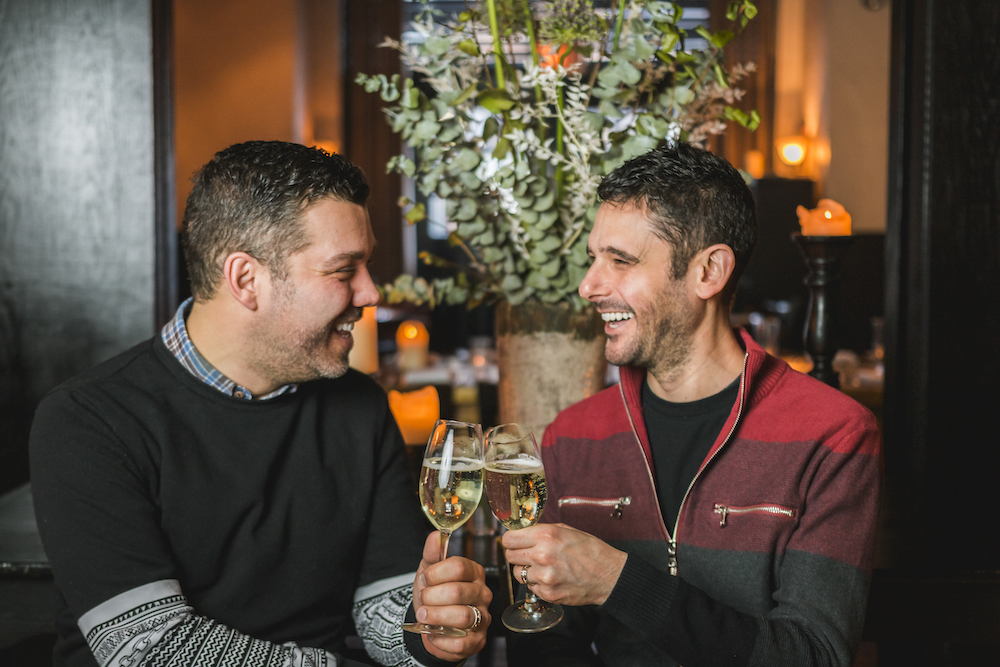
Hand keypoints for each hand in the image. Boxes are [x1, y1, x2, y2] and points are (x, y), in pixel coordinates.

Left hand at [413, 532, 492, 659]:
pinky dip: (440, 639)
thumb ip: (432, 553)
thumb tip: (436, 535)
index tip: (424, 579)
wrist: (433, 624)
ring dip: (435, 617)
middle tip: (422, 599)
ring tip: (424, 616)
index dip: (435, 573)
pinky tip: (433, 633)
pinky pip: (460, 642)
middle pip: (457, 591)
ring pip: (462, 616)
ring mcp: (483, 617)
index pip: (458, 566)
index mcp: (474, 572)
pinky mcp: (478, 640)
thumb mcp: (429, 572)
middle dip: (431, 596)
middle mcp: (483, 593)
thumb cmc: (435, 595)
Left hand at [502, 523, 626, 606]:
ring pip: (518, 573)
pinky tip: (551, 578)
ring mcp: (544, 577)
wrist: (609, 575)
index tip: (515, 542)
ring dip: (526, 570)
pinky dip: (537, 583)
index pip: (509, 539)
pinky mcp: (548, 593)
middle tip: (529, 554)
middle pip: (509, 556)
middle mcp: (542, 555)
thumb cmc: (591, 551)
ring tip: (543, 567)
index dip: (511, 540)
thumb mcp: (566, 531)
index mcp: (546, 536)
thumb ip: (542, 531)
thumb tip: (522, 533)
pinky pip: (530, 587)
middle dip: (517, 554)